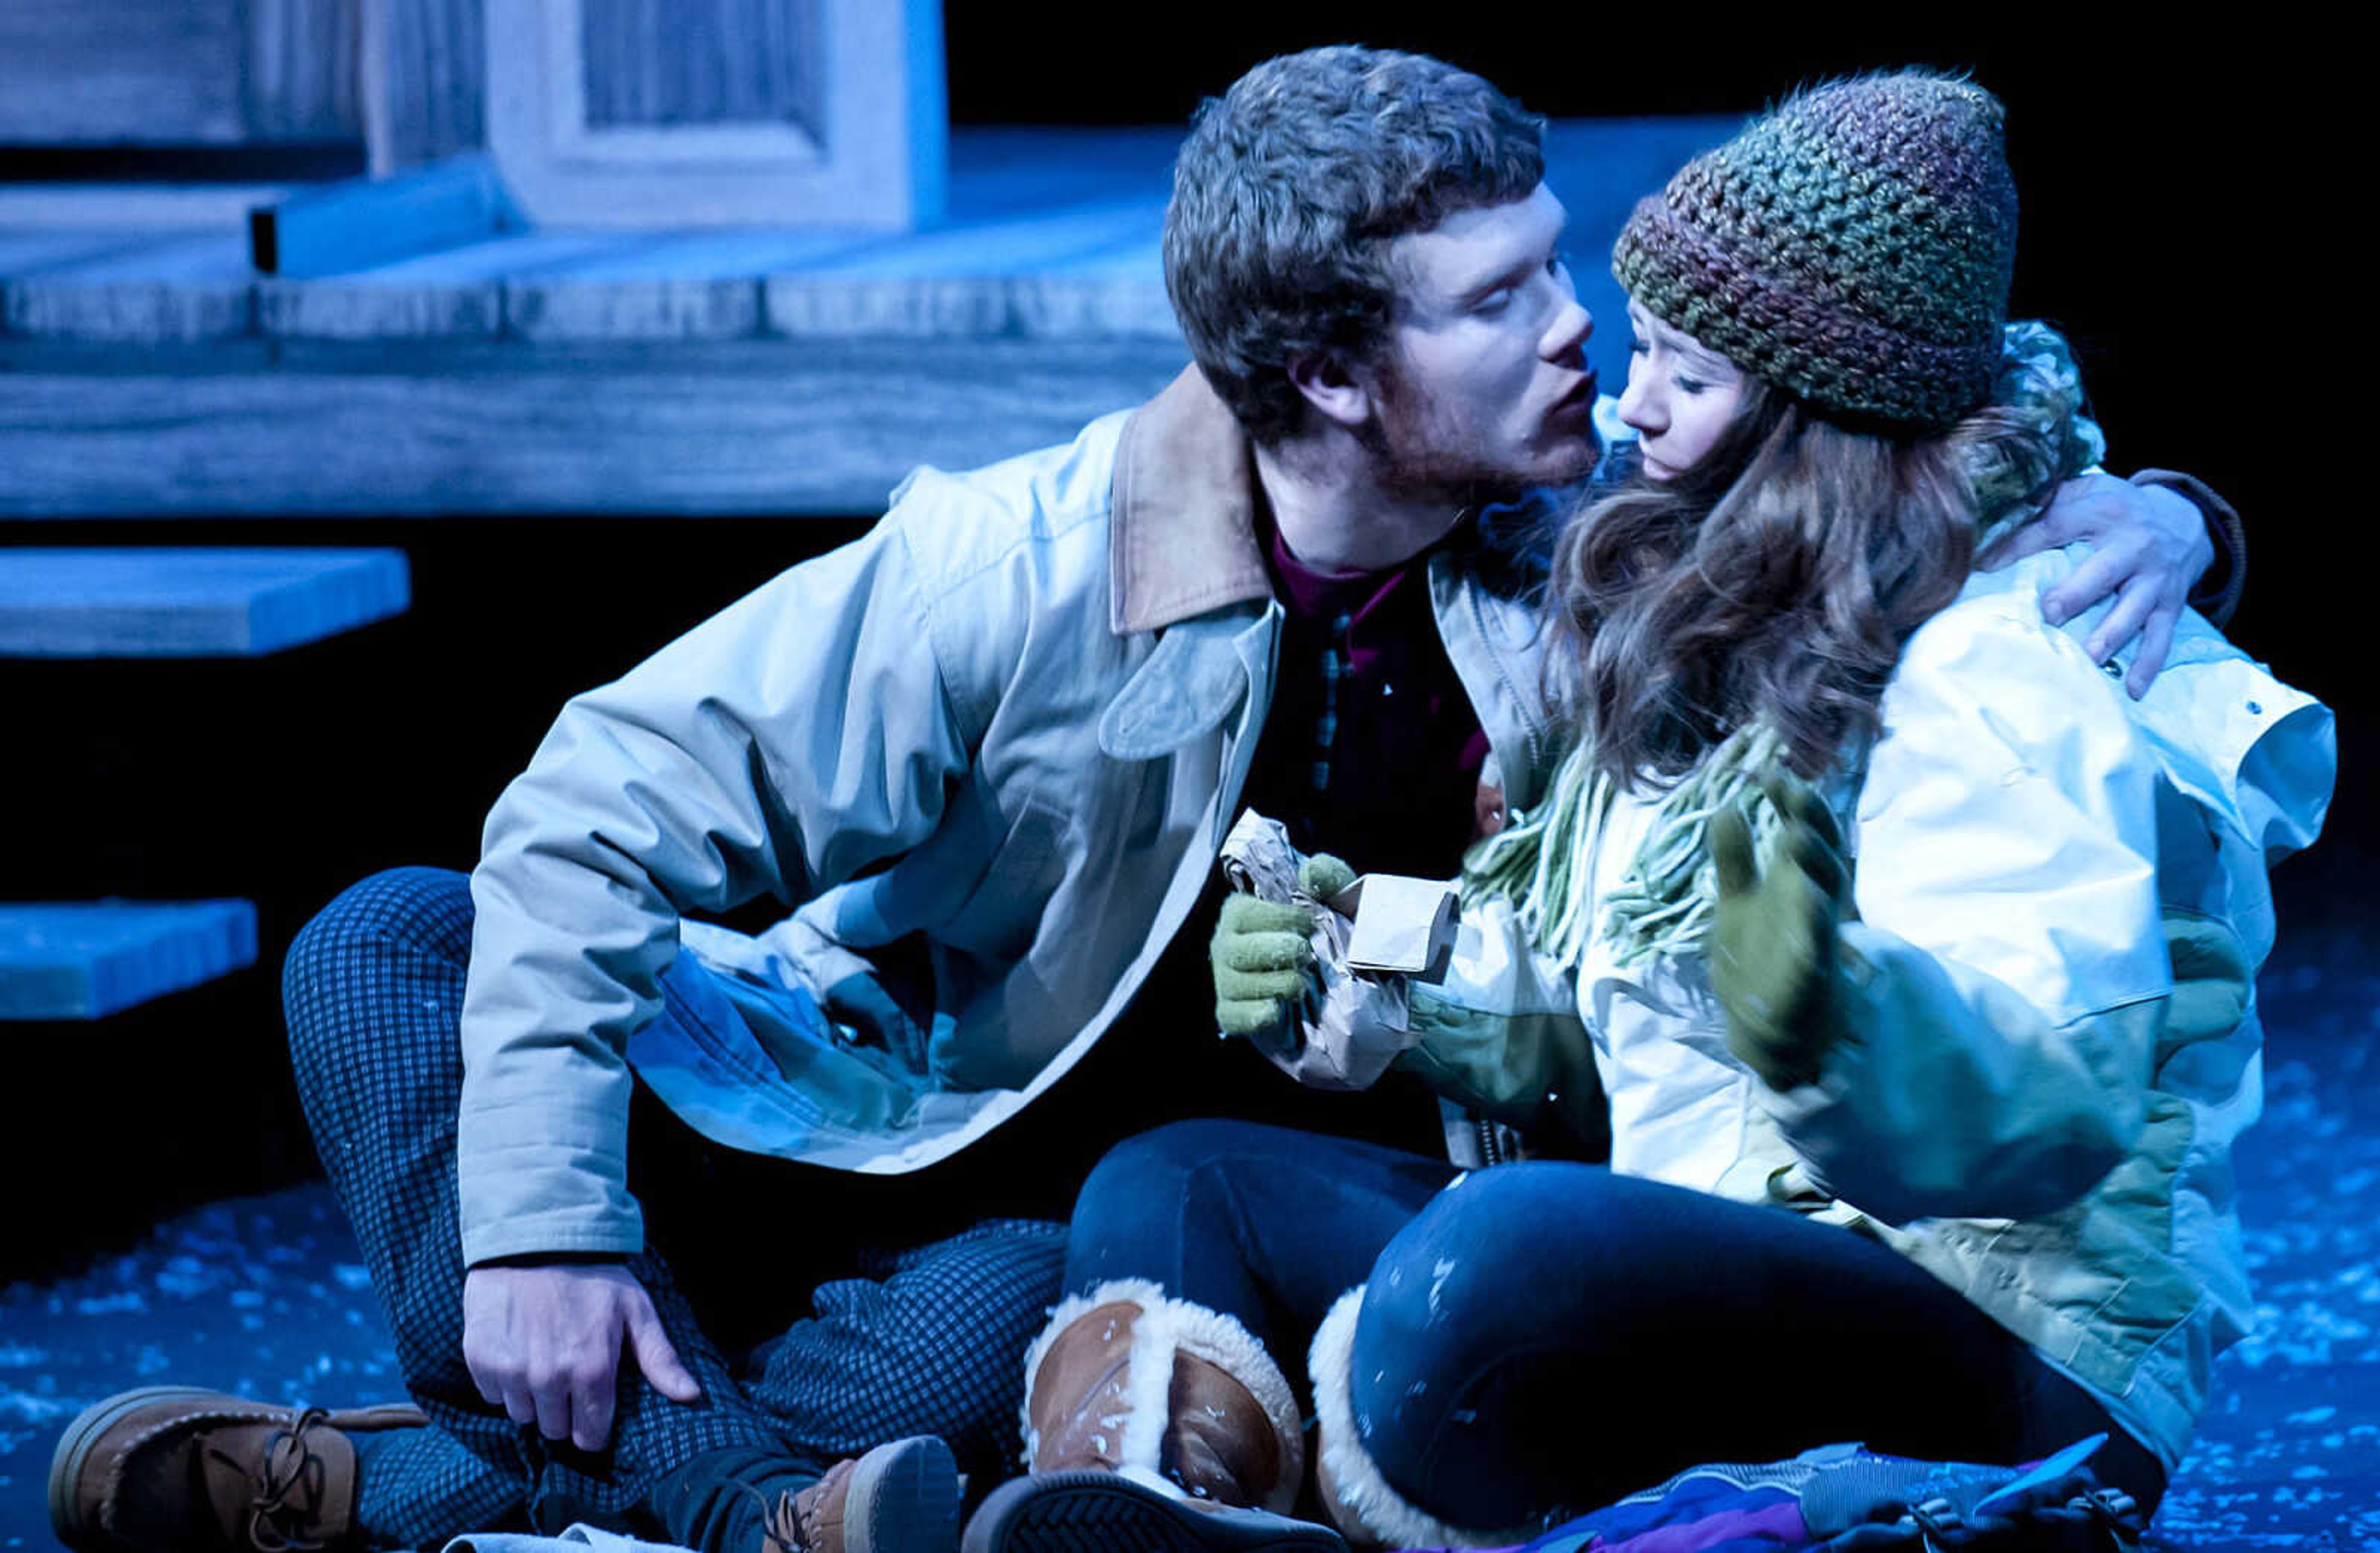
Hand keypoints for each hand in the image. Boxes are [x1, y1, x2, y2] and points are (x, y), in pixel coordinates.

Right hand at [462, 1260, 701, 1450]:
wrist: (534, 1239)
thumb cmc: (592, 1276)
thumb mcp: (635, 1310)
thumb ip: (660, 1358)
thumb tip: (692, 1396)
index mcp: (592, 1370)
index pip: (590, 1437)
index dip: (594, 1428)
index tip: (593, 1409)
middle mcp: (549, 1378)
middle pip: (555, 1429)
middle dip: (564, 1410)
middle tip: (568, 1373)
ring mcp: (511, 1370)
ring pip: (523, 1414)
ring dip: (533, 1396)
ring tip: (542, 1357)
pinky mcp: (480, 1360)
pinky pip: (493, 1395)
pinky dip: (504, 1380)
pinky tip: (517, 1349)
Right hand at [1210, 854, 1355, 1036]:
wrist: (1343, 982)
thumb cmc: (1331, 932)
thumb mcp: (1339, 898)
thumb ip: (1328, 876)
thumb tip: (1309, 875)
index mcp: (1241, 913)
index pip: (1245, 914)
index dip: (1280, 918)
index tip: (1311, 924)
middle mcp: (1225, 945)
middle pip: (1238, 951)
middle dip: (1280, 952)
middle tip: (1308, 955)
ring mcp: (1225, 982)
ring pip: (1238, 985)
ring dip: (1279, 984)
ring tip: (1304, 984)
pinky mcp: (1231, 1014)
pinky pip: (1233, 1017)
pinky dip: (1257, 1015)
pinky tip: (1280, 1009)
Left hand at [1709, 774, 1852, 1091]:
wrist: (1767, 1032)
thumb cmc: (1760, 959)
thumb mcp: (1739, 901)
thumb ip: (1735, 857)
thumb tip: (1728, 804)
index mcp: (1798, 887)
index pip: (1804, 837)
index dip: (1795, 805)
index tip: (1774, 771)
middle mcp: (1815, 910)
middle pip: (1823, 860)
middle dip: (1812, 825)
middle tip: (1795, 790)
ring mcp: (1816, 947)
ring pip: (1825, 901)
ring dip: (1813, 868)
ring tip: (1795, 835)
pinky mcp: (1810, 985)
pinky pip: (1814, 958)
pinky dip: (1812, 935)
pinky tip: (1807, 908)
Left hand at [1975, 473, 2213, 698]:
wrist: (2185, 518)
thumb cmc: (2119, 508)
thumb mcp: (2089, 490)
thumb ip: (2048, 500)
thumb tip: (1997, 518)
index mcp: (2105, 511)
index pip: (2055, 526)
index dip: (2019, 545)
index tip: (1985, 566)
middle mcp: (2134, 544)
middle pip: (2103, 571)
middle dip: (2076, 595)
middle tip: (2049, 615)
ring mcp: (2155, 577)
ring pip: (2134, 608)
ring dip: (2111, 635)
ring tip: (2088, 658)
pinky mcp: (2172, 603)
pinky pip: (2161, 635)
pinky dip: (2149, 663)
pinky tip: (2133, 689)